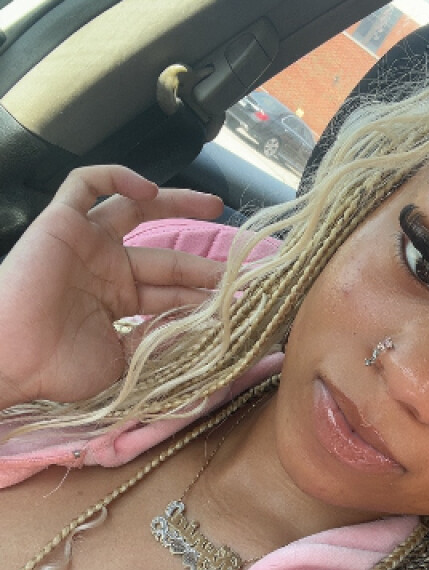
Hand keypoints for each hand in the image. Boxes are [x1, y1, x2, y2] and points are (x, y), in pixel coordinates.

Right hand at [0, 165, 224, 406]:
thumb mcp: (122, 362)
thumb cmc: (58, 368)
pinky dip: (114, 177)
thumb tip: (196, 335)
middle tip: (242, 262)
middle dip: (203, 261)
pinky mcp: (60, 222)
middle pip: (166, 256)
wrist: (12, 360)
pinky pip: (84, 185)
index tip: (240, 296)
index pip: (172, 290)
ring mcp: (85, 244)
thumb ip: (155, 344)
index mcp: (119, 301)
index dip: (203, 292)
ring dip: (175, 203)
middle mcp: (106, 269)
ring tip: (214, 204)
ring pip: (134, 210)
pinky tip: (148, 188)